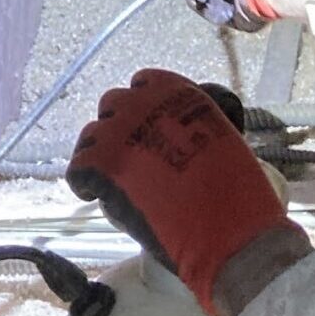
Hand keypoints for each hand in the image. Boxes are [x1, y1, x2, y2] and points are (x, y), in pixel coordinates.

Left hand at [66, 69, 300, 315]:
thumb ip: (191, 127)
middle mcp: (145, 103)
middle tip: (129, 157)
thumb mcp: (221, 141)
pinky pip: (77, 168)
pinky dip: (82, 182)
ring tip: (109, 178)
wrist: (229, 233)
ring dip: (99, 153)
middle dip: (118, 127)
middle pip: (113, 104)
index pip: (144, 83)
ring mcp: (121, 133)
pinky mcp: (104, 166)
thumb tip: (172, 137)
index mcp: (180, 93)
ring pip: (91, 134)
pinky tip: (93, 196)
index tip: (145, 128)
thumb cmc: (237, 196)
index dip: (141, 107)